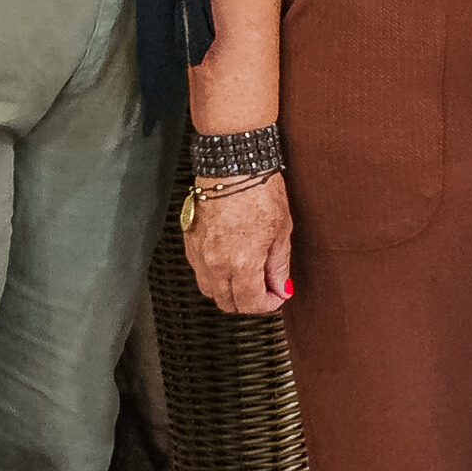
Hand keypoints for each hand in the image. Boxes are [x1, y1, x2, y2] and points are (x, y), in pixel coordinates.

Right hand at [185, 172, 293, 313]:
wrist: (233, 165)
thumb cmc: (260, 191)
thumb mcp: (281, 230)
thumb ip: (279, 265)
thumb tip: (281, 287)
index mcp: (241, 263)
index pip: (250, 303)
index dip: (267, 305)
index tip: (276, 297)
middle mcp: (215, 263)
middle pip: (226, 303)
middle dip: (247, 302)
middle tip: (264, 289)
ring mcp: (199, 254)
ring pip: (209, 291)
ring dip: (228, 291)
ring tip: (246, 276)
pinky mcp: (189, 243)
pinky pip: (199, 272)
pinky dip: (214, 275)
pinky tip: (228, 262)